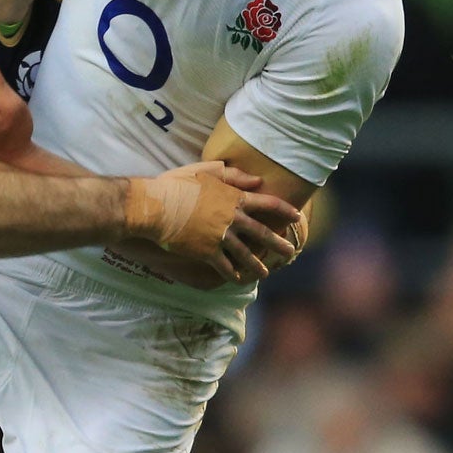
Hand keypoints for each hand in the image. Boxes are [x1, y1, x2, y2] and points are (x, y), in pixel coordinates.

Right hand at [124, 162, 298, 281]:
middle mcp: (232, 219)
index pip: (267, 204)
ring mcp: (221, 237)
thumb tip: (257, 181)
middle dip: (278, 243)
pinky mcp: (207, 252)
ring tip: (265, 273)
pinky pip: (224, 266)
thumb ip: (234, 176)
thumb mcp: (205, 171)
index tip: (296, 216)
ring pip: (246, 254)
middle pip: (262, 233)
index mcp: (234, 198)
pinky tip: (237, 280)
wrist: (156, 207)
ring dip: (257, 264)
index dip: (285, 210)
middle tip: (289, 252)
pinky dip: (232, 274)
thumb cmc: (177, 185)